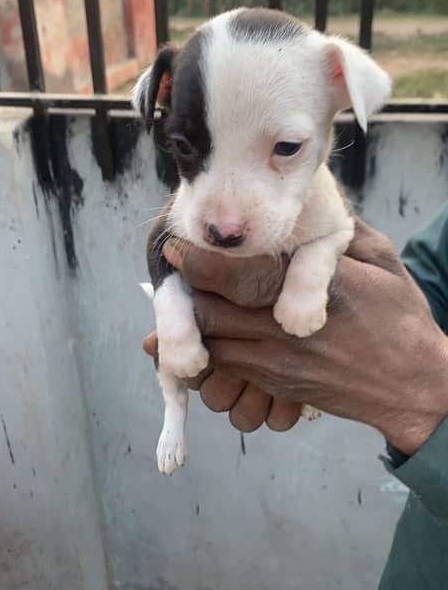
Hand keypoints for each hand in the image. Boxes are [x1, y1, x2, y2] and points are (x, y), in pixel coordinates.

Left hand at [144, 221, 447, 454]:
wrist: (413, 386)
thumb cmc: (400, 319)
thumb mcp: (382, 261)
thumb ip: (339, 231)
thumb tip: (306, 203)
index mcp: (318, 289)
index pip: (244, 276)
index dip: (201, 261)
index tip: (178, 246)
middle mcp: (291, 329)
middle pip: (213, 312)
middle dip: (187, 291)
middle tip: (177, 269)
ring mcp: (281, 363)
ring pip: (212, 343)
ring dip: (195, 321)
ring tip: (187, 299)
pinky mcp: (277, 385)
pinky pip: (225, 369)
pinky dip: (209, 349)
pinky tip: (210, 330)